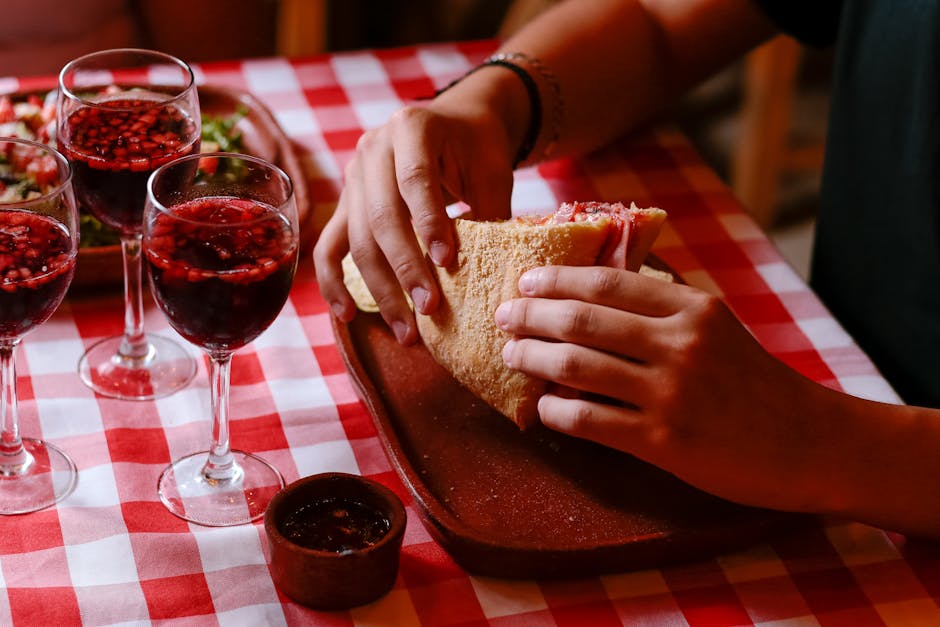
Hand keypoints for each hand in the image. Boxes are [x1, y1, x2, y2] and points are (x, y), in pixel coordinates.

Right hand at [313, 85, 518, 343]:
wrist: (456, 125)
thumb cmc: (478, 149)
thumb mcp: (492, 172)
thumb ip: (488, 214)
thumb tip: (490, 275)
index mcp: (410, 127)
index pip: (414, 179)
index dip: (429, 222)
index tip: (448, 263)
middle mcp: (372, 150)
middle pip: (380, 216)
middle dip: (405, 269)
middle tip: (430, 310)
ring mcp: (353, 179)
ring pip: (357, 239)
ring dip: (380, 289)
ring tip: (406, 330)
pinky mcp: (345, 206)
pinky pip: (329, 247)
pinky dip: (334, 282)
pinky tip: (348, 315)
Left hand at [495, 265, 831, 512]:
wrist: (811, 444)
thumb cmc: (757, 383)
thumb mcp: (720, 327)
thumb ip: (666, 307)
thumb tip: (600, 288)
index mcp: (693, 308)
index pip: (608, 282)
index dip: (558, 279)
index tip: (526, 281)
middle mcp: (680, 343)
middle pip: (583, 319)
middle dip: (532, 315)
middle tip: (503, 317)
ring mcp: (672, 394)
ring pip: (578, 366)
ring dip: (533, 358)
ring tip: (510, 356)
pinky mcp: (665, 441)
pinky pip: (591, 421)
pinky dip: (556, 411)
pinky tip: (542, 407)